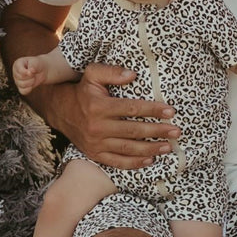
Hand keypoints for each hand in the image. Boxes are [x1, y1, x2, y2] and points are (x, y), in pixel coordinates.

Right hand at [12, 56, 45, 94]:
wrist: (41, 71)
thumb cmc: (37, 64)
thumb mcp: (36, 62)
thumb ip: (33, 65)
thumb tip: (30, 72)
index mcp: (17, 64)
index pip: (20, 71)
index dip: (27, 72)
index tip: (33, 71)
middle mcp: (15, 73)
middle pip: (21, 78)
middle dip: (31, 76)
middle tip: (34, 73)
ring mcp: (17, 81)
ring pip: (22, 85)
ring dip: (31, 82)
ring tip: (33, 78)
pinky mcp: (20, 88)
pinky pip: (23, 91)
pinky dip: (29, 89)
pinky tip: (32, 85)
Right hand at [54, 63, 177, 169]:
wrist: (61, 111)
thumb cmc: (83, 90)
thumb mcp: (92, 74)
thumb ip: (111, 72)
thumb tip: (132, 74)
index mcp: (99, 106)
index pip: (131, 109)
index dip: (153, 110)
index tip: (171, 111)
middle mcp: (97, 127)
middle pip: (133, 131)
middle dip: (157, 131)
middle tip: (176, 131)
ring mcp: (96, 143)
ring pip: (128, 148)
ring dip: (151, 149)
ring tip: (169, 147)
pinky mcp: (95, 154)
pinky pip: (117, 162)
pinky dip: (135, 163)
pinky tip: (150, 160)